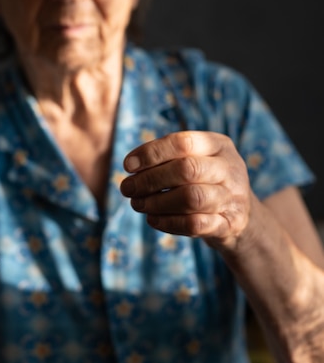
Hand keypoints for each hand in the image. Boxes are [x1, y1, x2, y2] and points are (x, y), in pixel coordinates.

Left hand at [120, 131, 253, 248]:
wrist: (240, 214)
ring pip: (191, 198)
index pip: (183, 143)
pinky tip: (152, 219)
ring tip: (137, 204)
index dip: (151, 153)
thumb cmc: (204, 180)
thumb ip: (166, 158)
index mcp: (218, 145)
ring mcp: (233, 197)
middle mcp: (230, 169)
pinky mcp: (230, 224)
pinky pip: (195, 224)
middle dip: (150, 179)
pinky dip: (168, 223)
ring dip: (156, 202)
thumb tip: (131, 165)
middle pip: (187, 169)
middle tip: (127, 188)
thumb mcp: (193, 159)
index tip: (128, 166)